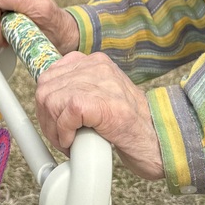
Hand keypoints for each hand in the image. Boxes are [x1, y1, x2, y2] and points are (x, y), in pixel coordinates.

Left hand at [35, 51, 164, 181]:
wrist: (159, 140)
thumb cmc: (131, 126)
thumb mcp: (104, 96)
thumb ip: (82, 89)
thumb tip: (48, 101)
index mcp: (96, 62)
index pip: (50, 74)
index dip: (47, 103)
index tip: (54, 122)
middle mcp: (96, 66)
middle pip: (45, 88)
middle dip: (46, 118)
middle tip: (60, 137)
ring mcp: (100, 82)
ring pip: (50, 100)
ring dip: (53, 129)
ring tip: (68, 142)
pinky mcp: (100, 103)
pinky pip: (64, 114)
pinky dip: (63, 134)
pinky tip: (74, 143)